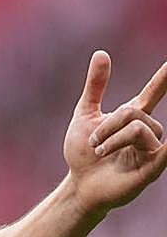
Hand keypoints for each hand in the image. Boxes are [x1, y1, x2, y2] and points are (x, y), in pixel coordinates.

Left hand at [63, 51, 166, 217]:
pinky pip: (163, 152)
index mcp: (131, 118)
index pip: (152, 93)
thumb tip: (102, 53)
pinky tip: (163, 146)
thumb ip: (96, 86)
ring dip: (113, 137)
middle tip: (93, 141)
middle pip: (135, 112)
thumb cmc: (83, 152)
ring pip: (140, 129)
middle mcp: (145, 132)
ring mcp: (151, 150)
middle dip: (109, 124)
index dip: (163, 79)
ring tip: (99, 151)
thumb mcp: (85, 114)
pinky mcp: (152, 169)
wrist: (78, 183)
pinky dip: (162, 147)